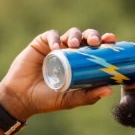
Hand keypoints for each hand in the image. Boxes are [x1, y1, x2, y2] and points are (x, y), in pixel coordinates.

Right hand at [0, 28, 115, 120]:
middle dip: (93, 36)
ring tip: (74, 44)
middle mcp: (72, 53)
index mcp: (82, 64)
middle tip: (95, 42)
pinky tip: (56, 47)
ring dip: (75, 36)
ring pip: (71, 34)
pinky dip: (55, 39)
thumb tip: (109, 90)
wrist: (22, 98)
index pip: (97, 50)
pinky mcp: (41, 44)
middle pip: (86, 38)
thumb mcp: (71, 100)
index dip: (105, 43)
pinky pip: (51, 36)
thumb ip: (88, 96)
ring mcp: (57, 47)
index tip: (112, 40)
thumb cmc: (48, 100)